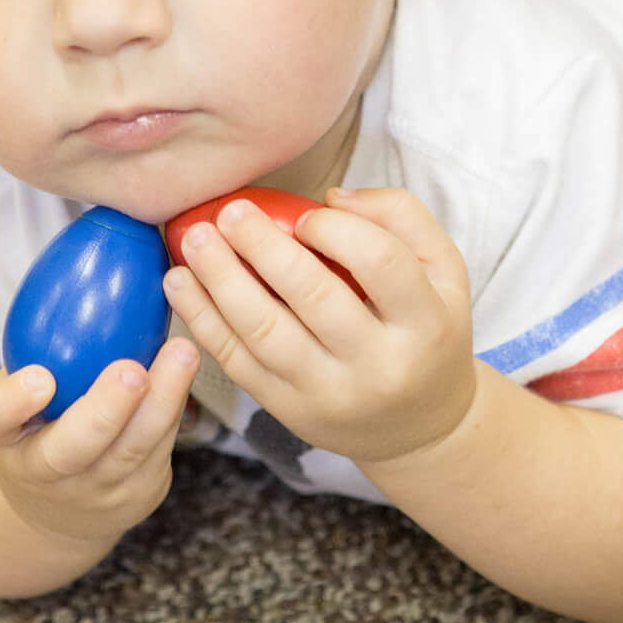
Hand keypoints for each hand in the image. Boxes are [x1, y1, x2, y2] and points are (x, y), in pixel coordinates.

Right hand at [0, 337, 200, 547]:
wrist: (57, 502)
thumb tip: (83, 253)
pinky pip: (160, 449)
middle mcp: (43, 471)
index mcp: (2, 436)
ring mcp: (94, 491)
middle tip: (131, 372)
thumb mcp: (19, 387)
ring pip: (131, 451)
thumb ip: (37, 341)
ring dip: (163, 400)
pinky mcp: (138, 494)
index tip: (39, 378)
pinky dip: (176, 406)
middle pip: (72, 449)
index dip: (12, 403)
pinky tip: (187, 366)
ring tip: (182, 354)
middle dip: (105, 411)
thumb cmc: (38, 418)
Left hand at [162, 187, 475, 466]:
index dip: (338, 231)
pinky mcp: (288, 410)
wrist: (418, 425)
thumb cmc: (426, 330)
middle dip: (264, 248)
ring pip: (265, 334)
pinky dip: (203, 320)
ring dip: (221, 282)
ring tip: (195, 241)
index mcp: (425, 323)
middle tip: (231, 212)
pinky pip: (238, 362)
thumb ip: (401, 217)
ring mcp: (329, 394)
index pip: (381, 264)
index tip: (306, 215)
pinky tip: (180, 283)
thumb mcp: (443, 270)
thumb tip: (333, 198)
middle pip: (314, 297)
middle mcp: (379, 365)